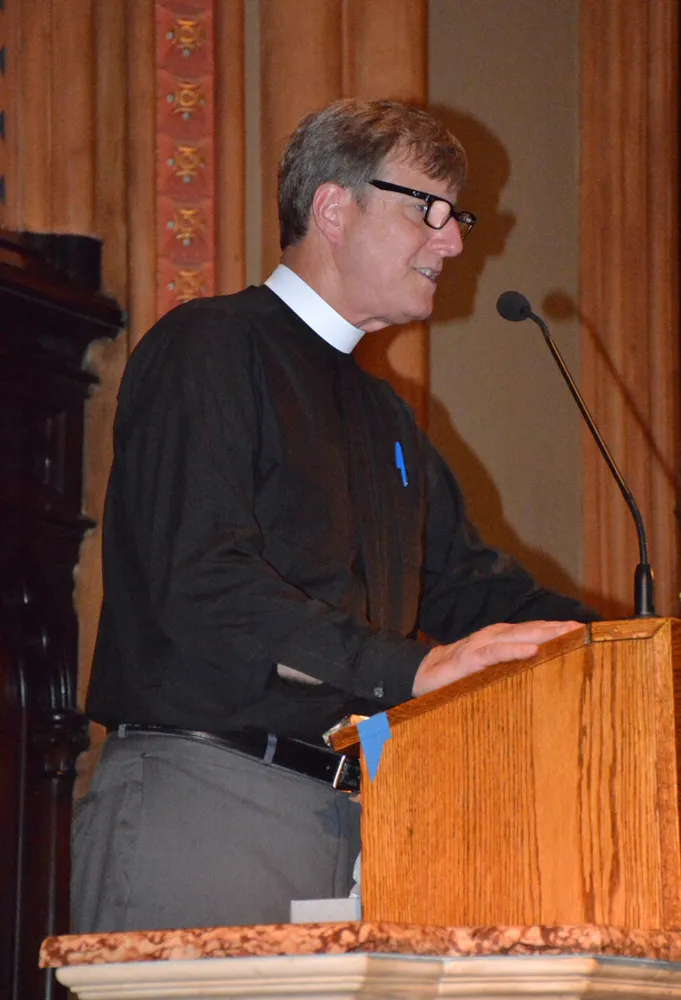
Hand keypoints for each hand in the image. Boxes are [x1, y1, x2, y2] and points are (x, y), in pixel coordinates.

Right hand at [412, 620, 581, 696]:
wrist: (423, 676)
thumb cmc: (461, 675)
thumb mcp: (492, 671)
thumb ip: (513, 668)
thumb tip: (546, 678)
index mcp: (503, 638)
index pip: (536, 630)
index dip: (560, 630)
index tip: (587, 631)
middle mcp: (495, 636)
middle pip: (534, 629)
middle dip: (560, 629)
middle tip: (585, 629)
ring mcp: (482, 645)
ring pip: (519, 635)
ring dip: (545, 633)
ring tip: (568, 633)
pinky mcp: (470, 658)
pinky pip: (496, 652)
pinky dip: (514, 649)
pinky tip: (533, 650)